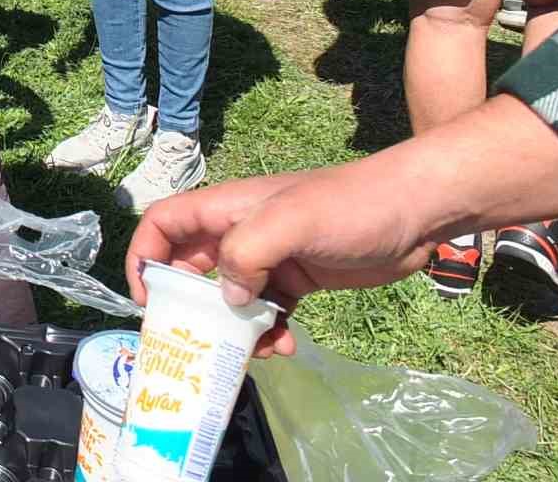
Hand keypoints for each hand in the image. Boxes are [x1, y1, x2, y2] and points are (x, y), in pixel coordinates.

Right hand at [124, 165, 433, 357]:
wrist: (414, 212)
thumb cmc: (348, 207)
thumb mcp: (290, 222)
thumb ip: (245, 254)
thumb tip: (227, 298)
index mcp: (227, 209)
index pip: (164, 223)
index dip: (144, 256)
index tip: (146, 299)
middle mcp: (240, 231)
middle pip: (190, 268)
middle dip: (186, 306)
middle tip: (193, 342)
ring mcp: (269, 256)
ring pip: (228, 297)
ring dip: (232, 328)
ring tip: (252, 351)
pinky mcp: (297, 279)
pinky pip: (266, 311)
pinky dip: (268, 333)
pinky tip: (287, 346)